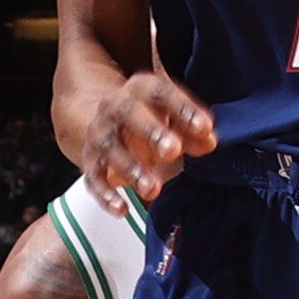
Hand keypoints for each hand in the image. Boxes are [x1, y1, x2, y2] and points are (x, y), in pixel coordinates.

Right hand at [77, 68, 215, 205]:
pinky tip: (122, 209)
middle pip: (128, 113)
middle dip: (151, 132)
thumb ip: (192, 130)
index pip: (161, 92)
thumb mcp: (173, 118)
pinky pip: (93, 178)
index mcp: (141, 90)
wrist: (106, 122)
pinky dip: (106, 195)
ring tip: (152, 189)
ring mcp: (100, 133)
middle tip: (173, 150)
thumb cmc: (148, 119)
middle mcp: (115, 107)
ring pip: (110, 147)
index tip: (204, 127)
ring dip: (131, 169)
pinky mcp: (90, 161)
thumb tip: (209, 141)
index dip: (183, 108)